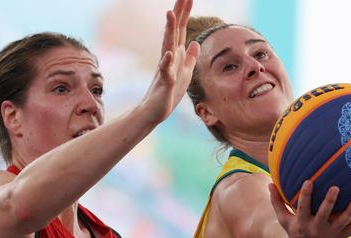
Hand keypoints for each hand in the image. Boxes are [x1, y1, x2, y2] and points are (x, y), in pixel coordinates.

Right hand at [140, 0, 199, 123]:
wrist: (154, 112)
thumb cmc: (169, 93)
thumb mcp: (185, 74)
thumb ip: (190, 58)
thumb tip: (196, 43)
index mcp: (175, 54)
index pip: (180, 29)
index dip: (185, 13)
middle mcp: (169, 57)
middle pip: (174, 31)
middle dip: (179, 13)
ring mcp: (165, 69)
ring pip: (168, 46)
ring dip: (169, 30)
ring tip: (170, 14)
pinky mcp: (164, 84)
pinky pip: (166, 72)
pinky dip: (167, 62)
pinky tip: (170, 53)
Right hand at [269, 180, 350, 237]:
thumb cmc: (293, 230)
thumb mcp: (282, 218)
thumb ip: (276, 201)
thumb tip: (270, 183)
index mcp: (302, 223)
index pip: (303, 207)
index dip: (305, 195)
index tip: (309, 181)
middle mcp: (316, 229)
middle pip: (324, 214)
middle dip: (329, 202)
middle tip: (335, 188)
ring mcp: (330, 234)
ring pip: (341, 223)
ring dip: (349, 212)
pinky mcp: (339, 237)